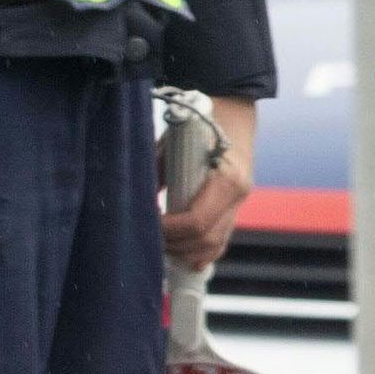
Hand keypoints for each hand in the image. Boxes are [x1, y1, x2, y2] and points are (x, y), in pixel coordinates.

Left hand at [160, 96, 254, 263]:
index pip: (197, 221)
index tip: (149, 224)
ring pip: (215, 245)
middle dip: (175, 245)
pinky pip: (221, 241)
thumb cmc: (200, 124)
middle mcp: (238, 195)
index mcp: (227, 179)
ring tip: (162, 247)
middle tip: (150, 238)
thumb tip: (135, 197)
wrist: (232, 115)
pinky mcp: (235, 209)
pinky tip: (185, 259)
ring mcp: (240, 204)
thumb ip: (157, 169)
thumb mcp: (175, 141)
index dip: (169, 230)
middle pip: (206, 240)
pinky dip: (202, 254)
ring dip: (186, 252)